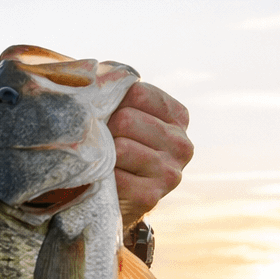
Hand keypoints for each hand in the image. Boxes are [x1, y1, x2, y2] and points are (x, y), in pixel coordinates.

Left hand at [110, 81, 191, 228]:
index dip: (113, 103)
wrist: (121, 199)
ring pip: (120, 147)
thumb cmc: (120, 147)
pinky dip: (101, 177)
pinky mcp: (151, 196)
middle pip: (126, 119)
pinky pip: (114, 175)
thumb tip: (97, 79)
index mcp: (179, 117)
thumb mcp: (130, 116)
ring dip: (103, 154)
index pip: (137, 93)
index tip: (108, 117)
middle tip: (102, 142)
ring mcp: (170, 172)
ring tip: (103, 161)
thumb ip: (121, 94)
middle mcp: (182, 144)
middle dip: (105, 129)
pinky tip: (105, 180)